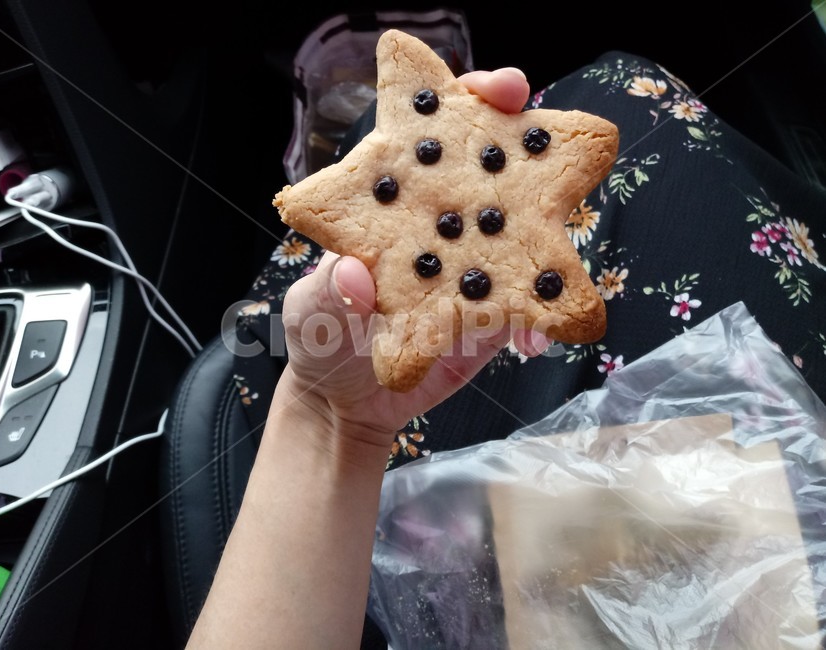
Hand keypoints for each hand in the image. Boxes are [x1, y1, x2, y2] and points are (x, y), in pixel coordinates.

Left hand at [277, 68, 548, 452]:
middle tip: (557, 144)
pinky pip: (534, 303)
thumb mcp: (310, 313)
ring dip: (554, 237)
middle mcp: (443, 219)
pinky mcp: (495, 311)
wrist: (346, 404)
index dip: (468, 101)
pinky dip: (545, 317)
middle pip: (499, 164)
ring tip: (558, 261)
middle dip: (534, 143)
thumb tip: (353, 276)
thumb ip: (329, 294)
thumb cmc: (319, 340)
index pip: (435, 131)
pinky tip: (536, 342)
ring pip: (528, 229)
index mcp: (394, 199)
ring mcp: (475, 263)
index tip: (497, 91)